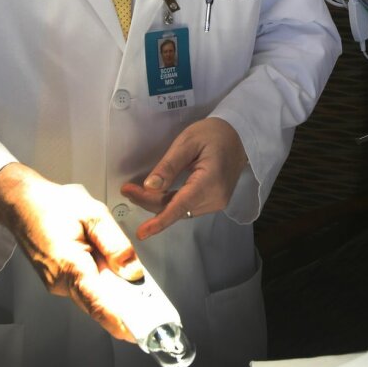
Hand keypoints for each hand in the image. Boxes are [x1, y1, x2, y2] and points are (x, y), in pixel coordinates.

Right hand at [0, 162, 144, 341]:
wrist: (21, 203)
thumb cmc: (53, 205)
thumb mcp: (93, 214)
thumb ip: (115, 244)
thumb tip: (132, 271)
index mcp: (69, 264)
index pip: (97, 302)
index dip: (118, 320)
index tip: (136, 332)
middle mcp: (60, 281)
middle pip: (97, 304)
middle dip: (124, 309)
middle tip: (149, 312)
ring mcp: (56, 283)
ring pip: (91, 297)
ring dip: (114, 296)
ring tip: (136, 290)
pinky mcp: (57, 280)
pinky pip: (84, 289)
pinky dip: (101, 287)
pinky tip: (114, 277)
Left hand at [121, 118, 246, 241]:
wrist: (239, 136)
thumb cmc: (213, 134)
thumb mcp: (187, 142)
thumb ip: (168, 166)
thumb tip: (150, 186)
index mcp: (210, 181)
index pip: (180, 206)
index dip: (159, 221)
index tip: (141, 232)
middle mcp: (215, 198)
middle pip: (175, 209)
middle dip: (149, 202)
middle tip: (127, 189)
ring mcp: (216, 202)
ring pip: (180, 210)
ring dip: (157, 203)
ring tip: (136, 191)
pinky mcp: (214, 202)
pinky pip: (187, 207)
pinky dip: (170, 203)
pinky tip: (157, 194)